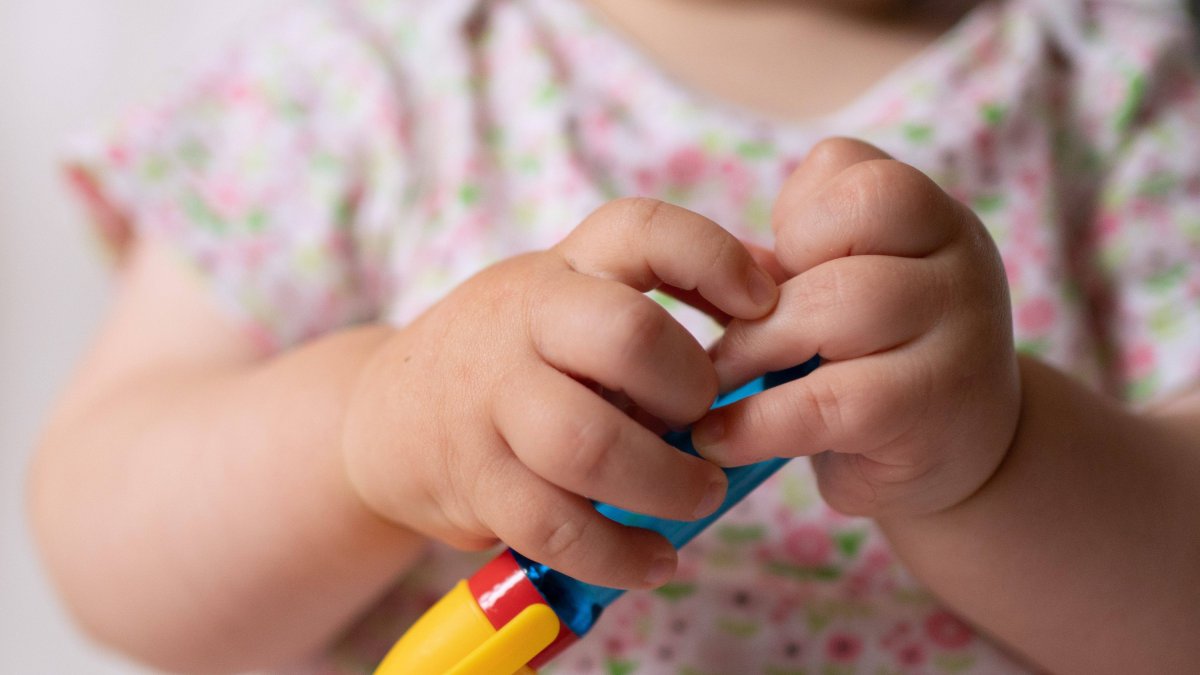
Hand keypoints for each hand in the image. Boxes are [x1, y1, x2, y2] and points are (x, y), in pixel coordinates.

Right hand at [341, 198, 778, 588]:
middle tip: (710, 421)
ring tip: (699, 496)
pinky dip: (618, 554)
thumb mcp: (571, 299)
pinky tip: (654, 560)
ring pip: (588, 443)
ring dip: (666, 482)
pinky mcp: (474, 478)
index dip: (714, 259)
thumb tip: (783, 286)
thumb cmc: (514, 355)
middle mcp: (523, 321)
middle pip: (625, 335)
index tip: (762, 305)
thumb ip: (662, 289)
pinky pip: (554, 525)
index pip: (641, 229)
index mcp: (564, 269)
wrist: (387, 413)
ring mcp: (491, 400)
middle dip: (691, 388)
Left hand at [692, 138, 1020, 517]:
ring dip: (755, 347)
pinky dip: (757, 423)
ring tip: (717, 386)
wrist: (959, 462)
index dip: (791, 216)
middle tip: (728, 340)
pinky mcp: (931, 410)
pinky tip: (720, 439)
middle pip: (848, 221)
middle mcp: (959, 260)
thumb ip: (789, 270)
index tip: (772, 277)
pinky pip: (830, 401)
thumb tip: (698, 268)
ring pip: (842, 302)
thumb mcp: (840, 297)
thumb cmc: (874, 366)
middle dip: (765, 286)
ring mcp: (959, 332)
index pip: (845, 166)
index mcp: (930, 219)